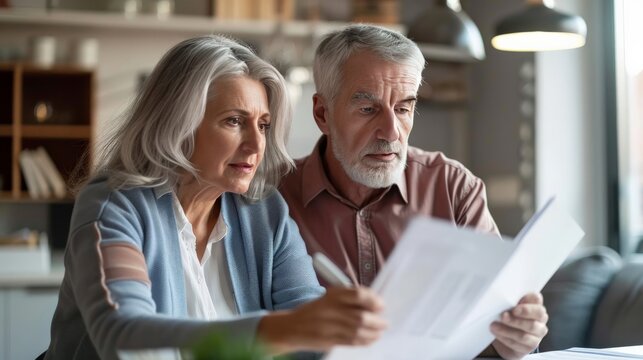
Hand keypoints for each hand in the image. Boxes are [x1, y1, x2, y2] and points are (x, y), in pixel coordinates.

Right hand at [257, 287, 386, 353]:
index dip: (373, 300)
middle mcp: (331, 309)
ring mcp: (329, 325)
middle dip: (377, 320)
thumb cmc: (314, 312)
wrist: (291, 327)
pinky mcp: (328, 339)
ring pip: (358, 330)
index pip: (358, 294)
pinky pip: (351, 341)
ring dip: (373, 332)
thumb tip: (374, 305)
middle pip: (361, 315)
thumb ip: (348, 300)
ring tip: (379, 332)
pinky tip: (370, 339)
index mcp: (332, 295)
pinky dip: (364, 341)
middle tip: (384, 322)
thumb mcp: (328, 299)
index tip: (381, 305)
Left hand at [490, 292, 548, 359]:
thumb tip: (502, 297)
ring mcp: (537, 334)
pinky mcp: (530, 346)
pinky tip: (497, 333)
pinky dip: (505, 338)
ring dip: (507, 330)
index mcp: (535, 305)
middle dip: (517, 318)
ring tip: (494, 326)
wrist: (506, 336)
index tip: (514, 308)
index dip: (527, 303)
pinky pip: (518, 343)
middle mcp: (540, 319)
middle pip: (535, 318)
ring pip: (525, 334)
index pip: (536, 299)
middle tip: (503, 316)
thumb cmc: (508, 317)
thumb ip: (510, 301)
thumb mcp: (508, 307)